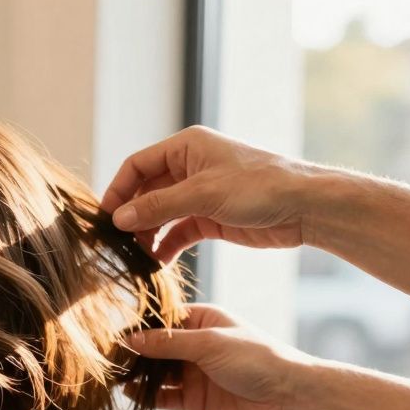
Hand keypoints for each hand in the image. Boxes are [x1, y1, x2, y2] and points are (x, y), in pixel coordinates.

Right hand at [102, 126, 319, 263]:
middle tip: (118, 242)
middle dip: (132, 216)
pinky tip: (158, 262)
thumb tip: (119, 218)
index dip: (118, 189)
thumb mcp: (203, 194)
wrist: (304, 208)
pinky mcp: (210, 218)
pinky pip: (177, 232)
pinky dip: (166, 246)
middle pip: (146, 192)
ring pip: (160, 214)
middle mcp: (189, 168)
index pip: (138, 165)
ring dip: (147, 234)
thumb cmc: (259, 187)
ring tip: (137, 255)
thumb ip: (158, 206)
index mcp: (186, 147)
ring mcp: (199, 194)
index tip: (105, 217)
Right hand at [127, 304, 314, 409]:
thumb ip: (167, 343)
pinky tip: (129, 393)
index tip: (112, 332)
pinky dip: (145, 396)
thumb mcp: (208, 344)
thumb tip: (130, 340)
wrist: (288, 398)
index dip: (138, 326)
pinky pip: (163, 396)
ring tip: (112, 375)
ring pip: (156, 372)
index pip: (161, 320)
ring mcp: (193, 373)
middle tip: (106, 356)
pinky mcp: (193, 399)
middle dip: (133, 352)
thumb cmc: (257, 359)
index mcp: (201, 320)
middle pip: (155, 347)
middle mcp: (194, 345)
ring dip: (137, 375)